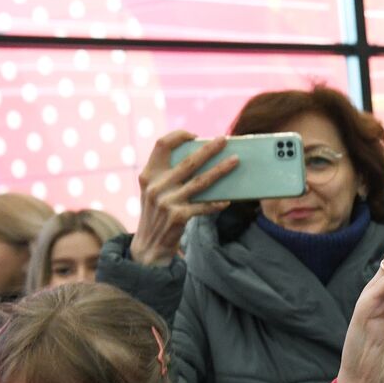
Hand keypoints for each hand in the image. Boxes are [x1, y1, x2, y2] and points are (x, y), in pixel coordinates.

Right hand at [129, 132, 235, 265]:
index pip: (161, 145)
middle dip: (209, 149)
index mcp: (148, 175)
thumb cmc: (157, 214)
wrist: (148, 246)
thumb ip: (166, 175)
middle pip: (188, 162)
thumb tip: (199, 157)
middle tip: (225, 140)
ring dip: (220, 170)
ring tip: (235, 161)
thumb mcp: (154, 191)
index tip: (195, 135)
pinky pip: (205, 206)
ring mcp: (167, 201)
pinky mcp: (178, 216)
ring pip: (201, 182)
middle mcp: (156, 186)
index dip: (178, 136)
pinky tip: (228, 200)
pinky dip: (217, 202)